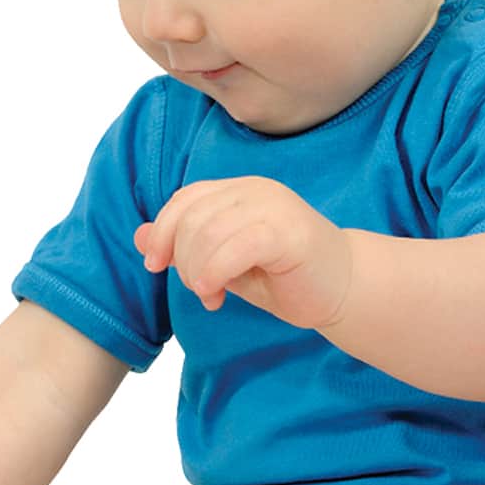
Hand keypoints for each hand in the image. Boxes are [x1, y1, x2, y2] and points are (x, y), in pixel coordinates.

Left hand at [133, 176, 353, 329]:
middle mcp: (255, 189)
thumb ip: (186, 247)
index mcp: (239, 190)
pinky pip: (234, 248)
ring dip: (197, 271)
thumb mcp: (224, 262)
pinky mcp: (288, 232)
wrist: (345, 289)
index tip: (156, 266)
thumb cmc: (285, 277)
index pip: (185, 199)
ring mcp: (273, 206)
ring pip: (208, 232)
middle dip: (182, 259)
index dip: (162, 231)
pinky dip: (214, 273)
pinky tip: (217, 294)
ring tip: (211, 295)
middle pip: (191, 217)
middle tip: (200, 290)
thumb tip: (138, 236)